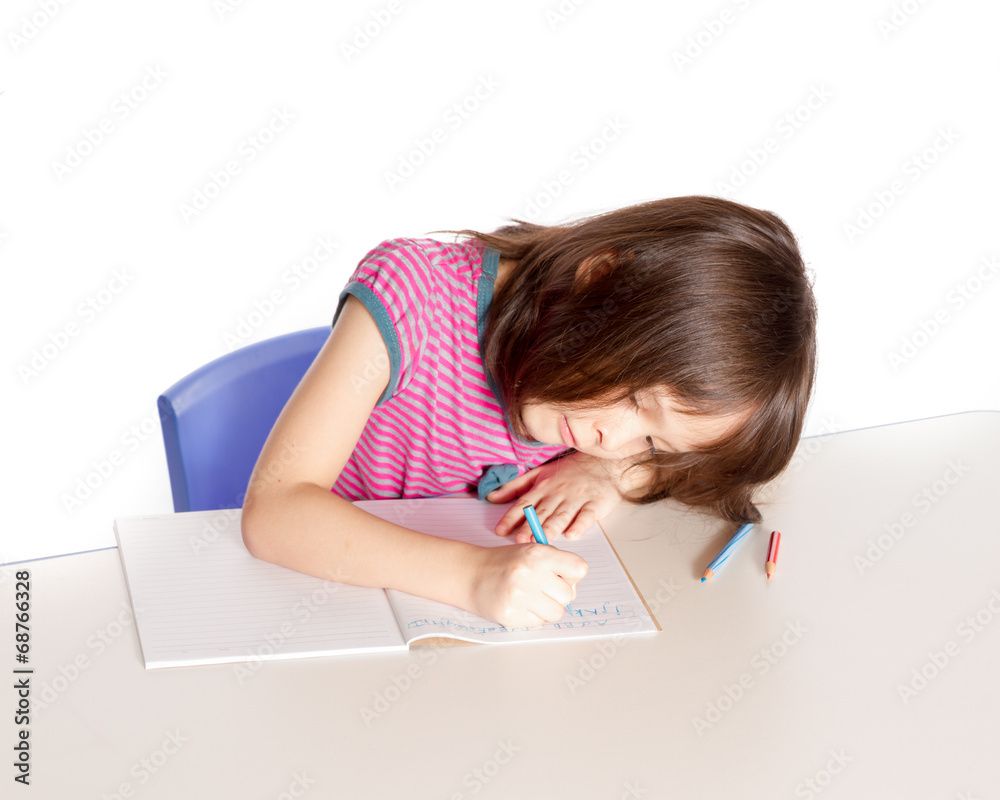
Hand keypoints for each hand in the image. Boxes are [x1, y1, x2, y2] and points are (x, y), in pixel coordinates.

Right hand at [468, 542, 587, 628]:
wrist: (470, 574)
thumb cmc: (504, 562)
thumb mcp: (530, 550)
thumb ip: (556, 564)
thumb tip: (573, 588)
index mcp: (537, 554)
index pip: (578, 568)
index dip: (573, 576)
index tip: (562, 576)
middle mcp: (529, 573)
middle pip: (568, 595)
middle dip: (558, 594)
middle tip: (542, 589)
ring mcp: (519, 596)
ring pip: (556, 613)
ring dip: (547, 608)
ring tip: (531, 598)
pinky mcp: (511, 615)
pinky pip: (538, 623)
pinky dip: (532, 616)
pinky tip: (519, 605)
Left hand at [485, 451, 624, 542]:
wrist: (603, 463)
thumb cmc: (570, 471)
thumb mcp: (539, 474)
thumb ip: (516, 487)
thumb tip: (491, 497)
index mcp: (543, 487)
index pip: (524, 503)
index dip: (512, 517)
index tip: (500, 530)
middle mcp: (559, 493)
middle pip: (542, 512)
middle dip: (530, 526)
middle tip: (519, 540)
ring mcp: (578, 498)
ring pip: (562, 514)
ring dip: (551, 527)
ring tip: (541, 539)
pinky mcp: (595, 504)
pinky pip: (587, 516)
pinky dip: (580, 525)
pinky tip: (572, 535)